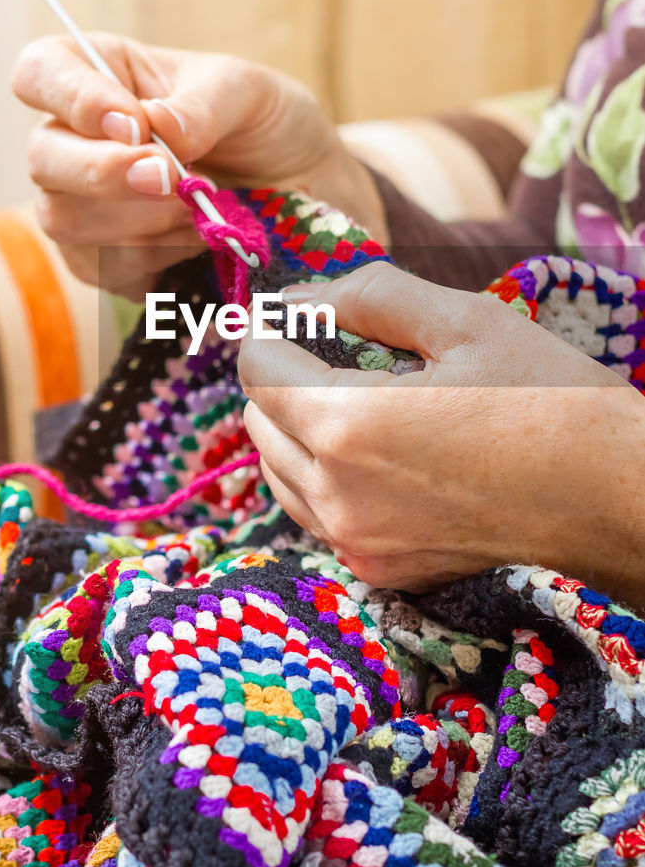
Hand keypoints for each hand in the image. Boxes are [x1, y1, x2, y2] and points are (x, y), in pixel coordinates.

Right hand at [12, 34, 385, 297]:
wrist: (300, 192)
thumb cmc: (265, 124)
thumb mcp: (250, 92)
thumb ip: (203, 104)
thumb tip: (156, 129)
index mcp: (100, 74)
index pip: (41, 72)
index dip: (73, 99)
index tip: (132, 124)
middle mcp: (77, 140)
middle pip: (43, 157)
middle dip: (103, 172)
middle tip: (169, 179)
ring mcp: (83, 204)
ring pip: (62, 219)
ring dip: (139, 220)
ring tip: (198, 208)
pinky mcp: (106, 262)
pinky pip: (101, 269)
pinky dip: (154, 257)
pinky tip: (194, 240)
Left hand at [238, 262, 644, 607]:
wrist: (616, 498)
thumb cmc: (551, 399)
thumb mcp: (465, 319)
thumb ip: (367, 296)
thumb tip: (298, 299)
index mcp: (349, 426)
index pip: (257, 367)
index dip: (271, 328)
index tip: (297, 312)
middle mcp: (337, 495)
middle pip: (259, 420)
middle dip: (283, 375)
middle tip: (337, 348)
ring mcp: (356, 542)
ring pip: (278, 471)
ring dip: (296, 427)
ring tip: (359, 396)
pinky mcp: (380, 570)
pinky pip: (315, 512)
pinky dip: (321, 474)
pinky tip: (376, 449)